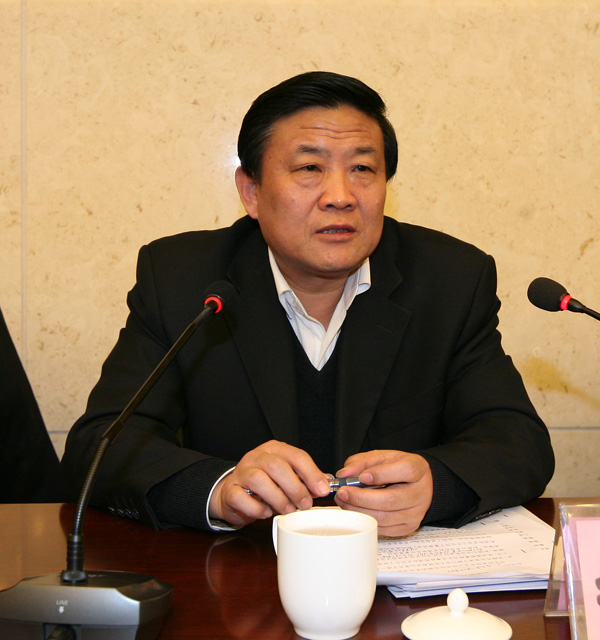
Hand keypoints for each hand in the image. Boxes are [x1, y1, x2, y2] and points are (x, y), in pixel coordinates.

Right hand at [208, 440, 330, 526]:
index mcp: (274, 449)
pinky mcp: (230, 490)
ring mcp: (242, 472)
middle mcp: (257, 457)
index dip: (312, 473)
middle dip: (295, 487)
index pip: (296, 456)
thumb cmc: (264, 485)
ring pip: (259, 480)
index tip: (322, 490)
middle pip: (277, 466)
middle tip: (305, 503)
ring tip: (288, 509)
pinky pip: (241, 498)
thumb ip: (303, 480)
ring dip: (278, 498)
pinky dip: (256, 508)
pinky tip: (266, 512)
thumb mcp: (285, 477)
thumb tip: (323, 486)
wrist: (233, 492)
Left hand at [333, 450, 432, 536]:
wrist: (417, 484)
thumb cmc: (398, 469)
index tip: (362, 476)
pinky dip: (366, 521)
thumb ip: (362, 462)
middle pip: (391, 500)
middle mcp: (420, 492)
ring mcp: (415, 512)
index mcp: (418, 469)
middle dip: (361, 498)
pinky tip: (355, 511)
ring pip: (385, 517)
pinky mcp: (408, 527)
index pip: (405, 471)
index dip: (382, 474)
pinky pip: (384, 529)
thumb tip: (344, 474)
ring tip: (344, 501)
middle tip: (343, 492)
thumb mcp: (382, 457)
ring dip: (359, 511)